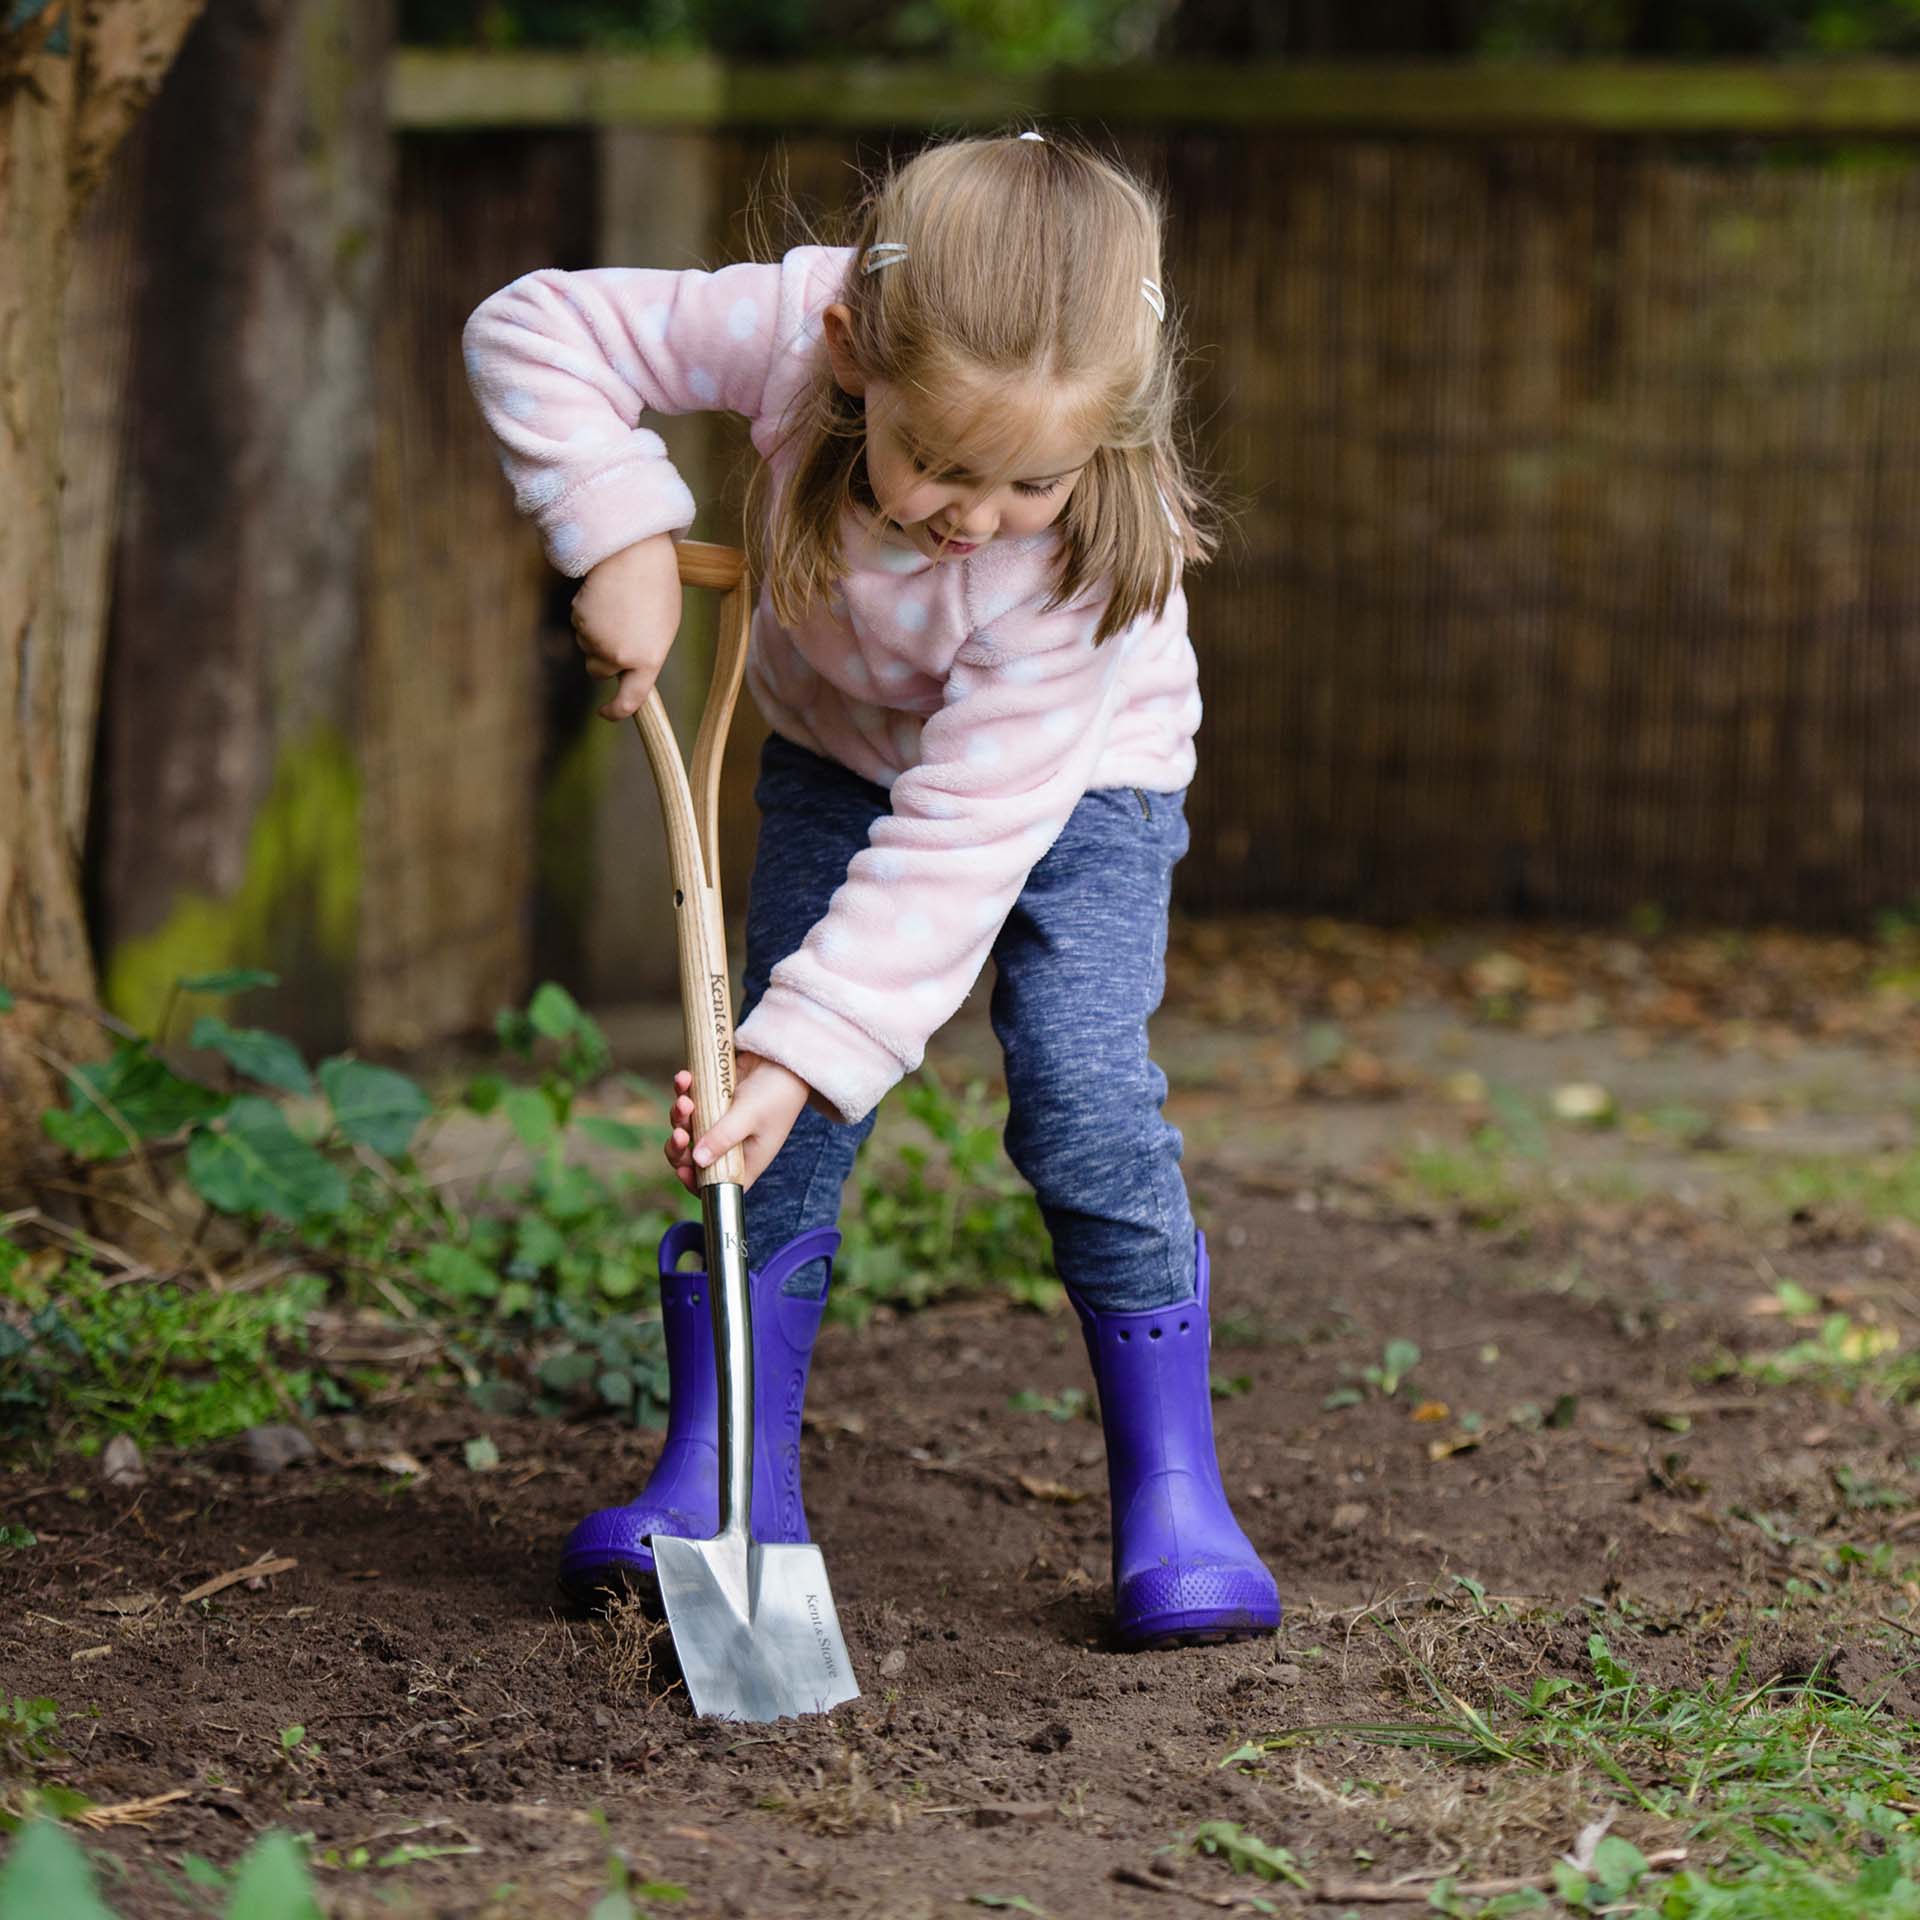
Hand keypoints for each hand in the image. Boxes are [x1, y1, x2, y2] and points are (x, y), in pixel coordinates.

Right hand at [572, 533, 681, 719]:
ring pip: (588, 646)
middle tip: (618, 628)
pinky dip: (588, 615)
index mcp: (648, 660)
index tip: (607, 712)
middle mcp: (620, 656)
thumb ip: (645, 654)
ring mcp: (596, 639)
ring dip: (597, 632)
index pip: (631, 700)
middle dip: (603, 657)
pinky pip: (579, 625)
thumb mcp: (663, 627)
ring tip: (617, 604)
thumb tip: (627, 669)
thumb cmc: (657, 587)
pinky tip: (604, 595)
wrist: (635, 552)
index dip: (616, 711)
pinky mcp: (578, 620)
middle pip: (599, 671)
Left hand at [662, 1053, 813, 1193]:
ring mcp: (719, 1119)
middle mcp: (730, 1143)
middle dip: (680, 1147)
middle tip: (680, 1134)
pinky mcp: (712, 1096)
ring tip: (685, 1100)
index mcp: (745, 1159)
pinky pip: (688, 1097)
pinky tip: (685, 1077)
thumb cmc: (778, 1092)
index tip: (683, 1169)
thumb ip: (724, 1138)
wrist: (786, 1057)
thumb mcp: (751, 1117)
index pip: (717, 1183)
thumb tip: (697, 1160)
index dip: (695, 1182)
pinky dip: (682, 1089)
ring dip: (679, 1115)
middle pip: (693, 1157)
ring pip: (686, 1126)